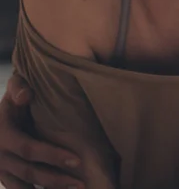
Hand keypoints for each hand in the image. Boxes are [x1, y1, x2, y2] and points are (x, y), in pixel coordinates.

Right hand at [0, 74, 83, 188]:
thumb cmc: (14, 101)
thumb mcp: (14, 90)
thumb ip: (18, 88)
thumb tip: (26, 94)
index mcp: (4, 135)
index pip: (29, 149)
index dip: (52, 156)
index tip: (77, 160)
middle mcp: (0, 156)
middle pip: (30, 172)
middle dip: (56, 179)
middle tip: (82, 184)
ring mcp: (1, 170)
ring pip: (24, 187)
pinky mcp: (6, 178)